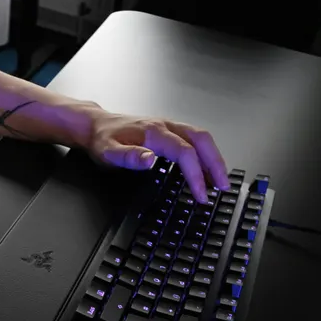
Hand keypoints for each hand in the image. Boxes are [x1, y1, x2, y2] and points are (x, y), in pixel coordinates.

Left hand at [83, 109, 230, 203]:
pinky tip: (205, 169)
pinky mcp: (169, 130)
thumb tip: (150, 160)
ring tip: (219, 181)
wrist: (96, 125)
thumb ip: (129, 157)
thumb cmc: (103, 140)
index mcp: (154, 132)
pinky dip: (205, 154)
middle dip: (216, 164)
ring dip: (213, 158)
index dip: (196, 174)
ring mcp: (169, 126)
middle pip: (202, 140)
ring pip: (201, 138)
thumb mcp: (109, 152)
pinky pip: (194, 139)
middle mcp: (166, 126)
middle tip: (223, 187)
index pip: (185, 152)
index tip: (201, 194)